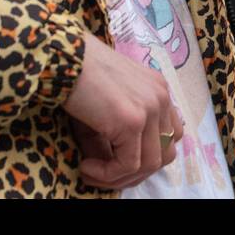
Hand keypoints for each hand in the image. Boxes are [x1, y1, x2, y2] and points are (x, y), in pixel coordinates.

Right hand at [63, 34, 183, 188]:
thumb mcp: (106, 108)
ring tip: (92, 172)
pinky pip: (129, 164)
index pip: (171, 135)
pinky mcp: (132, 121)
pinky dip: (108, 174)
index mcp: (158, 90)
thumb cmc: (78, 78)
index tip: (116, 163)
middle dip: (136, 172)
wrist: (63, 58)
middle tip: (105, 175)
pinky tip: (85, 167)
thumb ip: (116, 137)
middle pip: (166, 152)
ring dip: (120, 177)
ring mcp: (150, 109)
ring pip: (150, 163)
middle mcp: (161, 97)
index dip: (146, 156)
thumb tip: (110, 170)